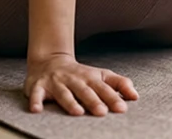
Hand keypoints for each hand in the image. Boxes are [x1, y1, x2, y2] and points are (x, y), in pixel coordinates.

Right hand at [24, 53, 138, 115]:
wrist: (50, 59)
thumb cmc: (80, 74)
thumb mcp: (100, 75)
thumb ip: (119, 84)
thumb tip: (136, 95)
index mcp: (90, 77)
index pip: (103, 88)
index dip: (113, 97)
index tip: (122, 108)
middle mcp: (74, 79)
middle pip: (85, 91)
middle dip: (94, 101)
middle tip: (102, 112)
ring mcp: (56, 82)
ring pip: (64, 93)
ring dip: (70, 102)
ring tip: (78, 112)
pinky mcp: (39, 86)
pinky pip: (36, 94)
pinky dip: (36, 101)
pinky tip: (37, 110)